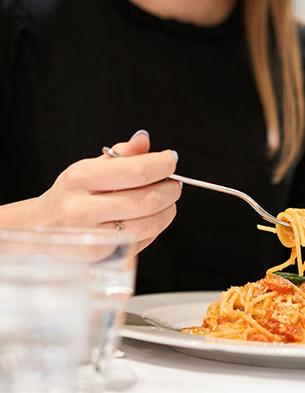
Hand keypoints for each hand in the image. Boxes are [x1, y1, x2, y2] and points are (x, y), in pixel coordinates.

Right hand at [35, 130, 181, 252]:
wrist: (41, 226)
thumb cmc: (73, 193)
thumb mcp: (90, 166)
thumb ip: (122, 153)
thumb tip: (144, 138)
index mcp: (82, 178)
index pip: (136, 171)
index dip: (163, 165)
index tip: (171, 160)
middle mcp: (83, 207)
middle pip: (148, 200)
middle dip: (171, 189)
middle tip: (174, 183)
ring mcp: (92, 235)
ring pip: (150, 223)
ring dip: (168, 210)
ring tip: (166, 200)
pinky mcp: (100, 255)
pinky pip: (142, 239)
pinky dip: (155, 226)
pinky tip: (149, 217)